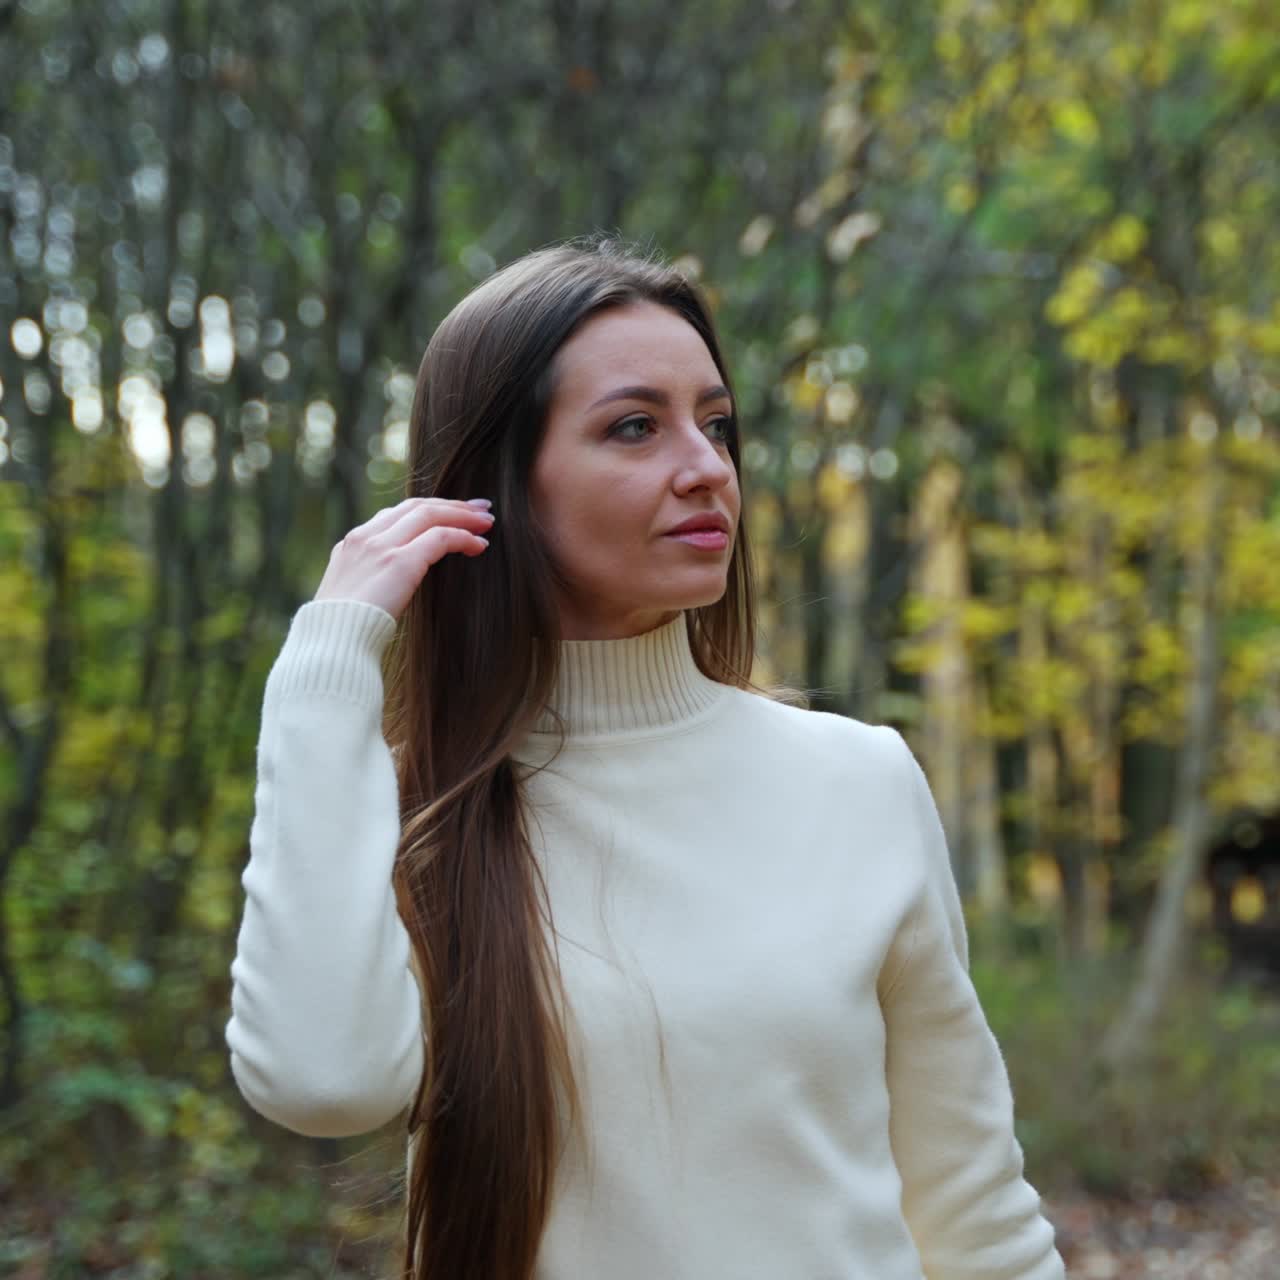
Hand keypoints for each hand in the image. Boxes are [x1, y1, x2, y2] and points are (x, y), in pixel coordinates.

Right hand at [313, 497, 494, 620]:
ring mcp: (381, 546)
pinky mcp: (400, 561)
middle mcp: (365, 538)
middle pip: (416, 507)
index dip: (428, 510)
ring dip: (463, 516)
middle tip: (479, 509)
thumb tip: (393, 588)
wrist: (333, 642)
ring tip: (486, 522)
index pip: (395, 514)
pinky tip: (479, 546)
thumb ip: (372, 581)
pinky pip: (441, 538)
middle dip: (451, 504)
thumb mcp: (353, 597)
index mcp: (352, 544)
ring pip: (430, 514)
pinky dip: (464, 538)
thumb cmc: (344, 632)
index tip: (451, 513)